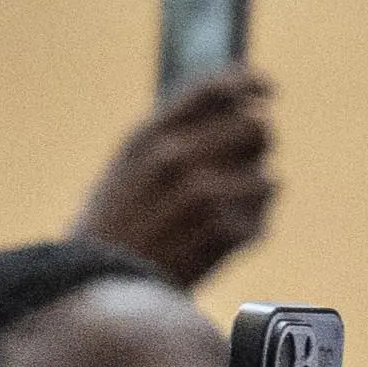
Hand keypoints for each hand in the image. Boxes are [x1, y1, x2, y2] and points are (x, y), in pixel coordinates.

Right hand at [75, 66, 279, 287]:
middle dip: (257, 147)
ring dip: (253, 197)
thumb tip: (240, 104)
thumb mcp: (130, 164)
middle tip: (241, 165)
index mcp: (149, 135)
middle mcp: (175, 158)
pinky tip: (215, 240)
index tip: (266, 88)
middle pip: (257, 128)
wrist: (99, 284)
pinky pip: (262, 221)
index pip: (212, 90)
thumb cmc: (118, 221)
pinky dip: (247, 231)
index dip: (247, 82)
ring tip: (216, 214)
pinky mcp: (222, 233)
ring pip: (268, 178)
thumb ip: (176, 131)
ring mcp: (201, 195)